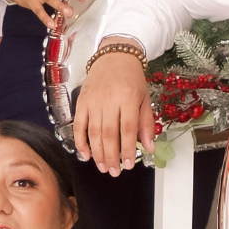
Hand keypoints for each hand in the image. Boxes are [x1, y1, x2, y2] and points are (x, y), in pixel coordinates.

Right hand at [71, 48, 154, 174]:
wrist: (114, 57)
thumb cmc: (132, 79)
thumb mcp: (145, 98)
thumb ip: (146, 123)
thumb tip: (149, 147)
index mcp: (129, 98)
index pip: (128, 129)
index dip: (128, 150)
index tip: (129, 165)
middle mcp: (109, 100)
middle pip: (109, 134)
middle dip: (111, 156)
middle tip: (114, 172)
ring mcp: (93, 101)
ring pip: (93, 132)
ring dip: (97, 153)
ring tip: (103, 167)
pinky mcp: (81, 102)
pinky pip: (78, 125)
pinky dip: (80, 141)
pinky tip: (86, 154)